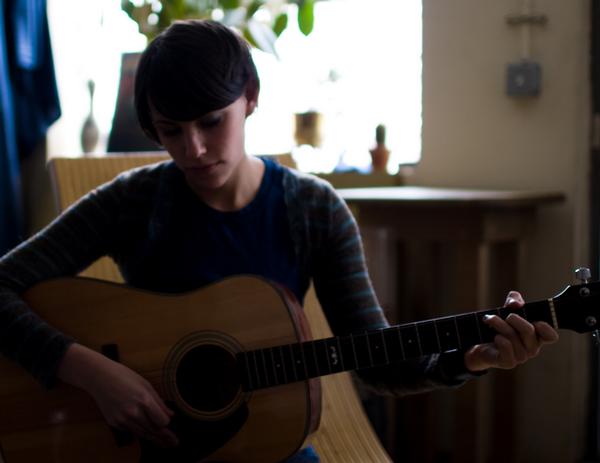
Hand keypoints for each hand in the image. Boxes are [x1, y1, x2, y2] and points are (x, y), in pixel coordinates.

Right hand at [58, 343, 177, 447]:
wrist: (100, 378)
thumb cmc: (125, 377)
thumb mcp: (146, 385)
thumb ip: (159, 402)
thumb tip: (171, 414)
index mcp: (144, 400)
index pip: (161, 421)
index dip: (166, 422)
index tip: (168, 420)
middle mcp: (133, 412)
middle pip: (153, 430)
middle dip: (165, 436)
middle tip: (174, 442)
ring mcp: (122, 419)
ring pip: (142, 434)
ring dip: (154, 438)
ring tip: (164, 443)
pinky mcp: (114, 423)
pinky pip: (131, 431)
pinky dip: (139, 431)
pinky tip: (145, 431)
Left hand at [463, 291, 558, 371]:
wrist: (481, 343)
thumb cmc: (499, 325)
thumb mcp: (507, 309)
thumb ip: (514, 300)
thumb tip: (516, 304)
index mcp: (536, 336)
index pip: (551, 336)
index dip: (546, 328)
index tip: (535, 321)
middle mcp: (531, 348)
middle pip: (528, 331)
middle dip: (515, 319)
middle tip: (506, 315)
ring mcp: (521, 356)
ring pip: (513, 336)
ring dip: (499, 324)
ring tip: (489, 319)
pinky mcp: (508, 362)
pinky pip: (506, 347)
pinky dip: (499, 338)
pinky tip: (496, 336)